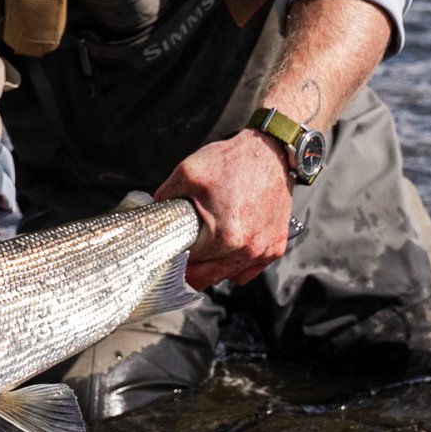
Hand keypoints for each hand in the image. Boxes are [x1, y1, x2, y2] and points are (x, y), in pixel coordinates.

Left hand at [155, 130, 294, 288]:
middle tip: (183, 253)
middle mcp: (248, 250)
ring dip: (214, 267)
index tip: (171, 251)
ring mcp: (265, 251)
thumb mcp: (188, 173)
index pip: (190, 267)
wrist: (271, 152)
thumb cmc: (233, 161)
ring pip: (229, 276)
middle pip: (208, 279)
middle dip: (192, 270)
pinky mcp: (276, 246)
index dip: (176, 259)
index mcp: (225, 238)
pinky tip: (228, 247)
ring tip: (207, 246)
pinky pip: (249, 270)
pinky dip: (236, 264)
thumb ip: (165, 197)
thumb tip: (154, 213)